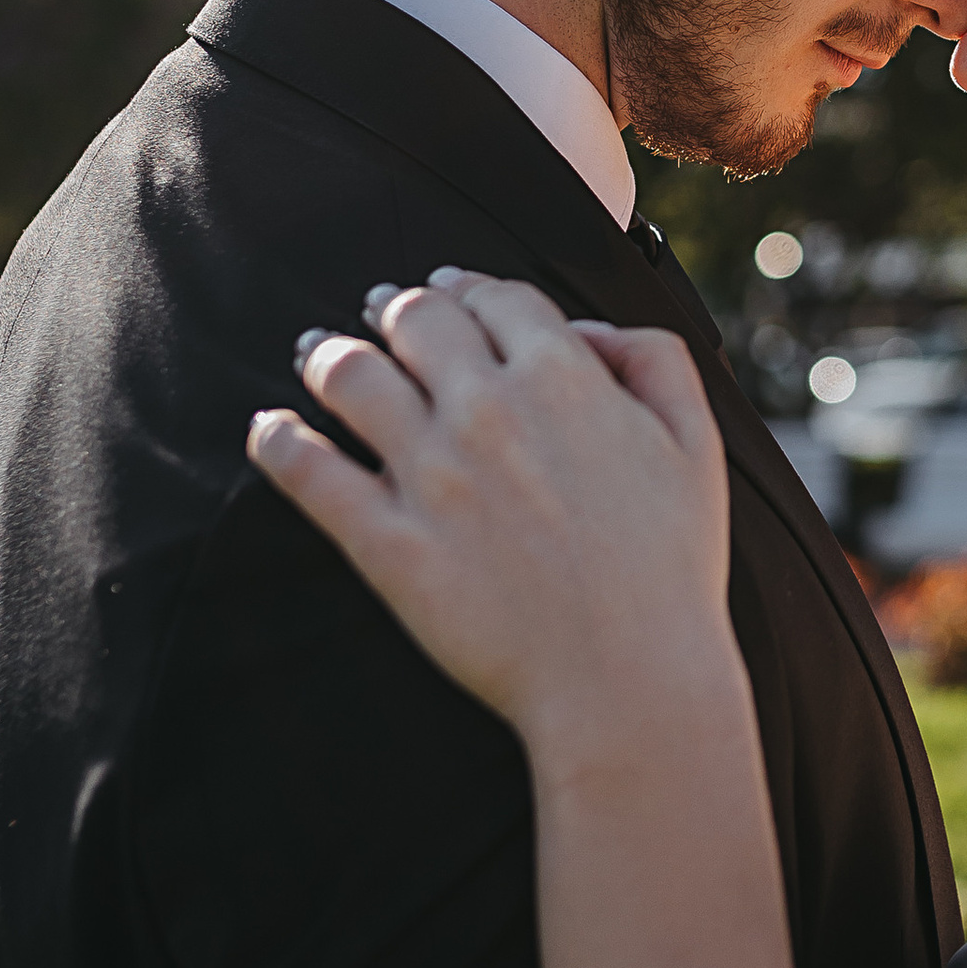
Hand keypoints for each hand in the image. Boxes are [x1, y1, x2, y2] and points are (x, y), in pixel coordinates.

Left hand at [247, 274, 735, 763]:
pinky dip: (277, 439)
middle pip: (416, 320)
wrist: (629, 680)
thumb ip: (655, 362)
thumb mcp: (697, 445)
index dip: (468, 287)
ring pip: (350, 375)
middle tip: (379, 311)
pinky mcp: (388, 543)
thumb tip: (588, 332)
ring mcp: (431, 476)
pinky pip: (308, 471)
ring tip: (313, 352)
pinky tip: (269, 428)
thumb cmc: (671, 569)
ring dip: (326, 352)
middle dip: (395, 307)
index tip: (450, 290)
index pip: (495, 298)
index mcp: (564, 378)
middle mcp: (488, 410)